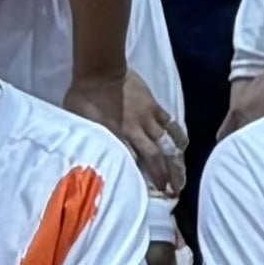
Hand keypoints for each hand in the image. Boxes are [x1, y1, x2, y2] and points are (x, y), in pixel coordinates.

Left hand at [69, 71, 188, 200]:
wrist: (100, 70)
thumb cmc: (84, 97)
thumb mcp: (80, 122)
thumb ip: (91, 140)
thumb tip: (93, 157)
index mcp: (118, 136)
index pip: (134, 163)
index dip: (144, 179)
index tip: (152, 194)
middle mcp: (137, 131)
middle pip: (156, 157)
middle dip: (166, 175)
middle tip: (174, 191)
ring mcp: (148, 118)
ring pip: (167, 142)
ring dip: (176, 158)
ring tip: (182, 172)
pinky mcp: (154, 106)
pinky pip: (170, 123)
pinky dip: (178, 135)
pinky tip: (183, 144)